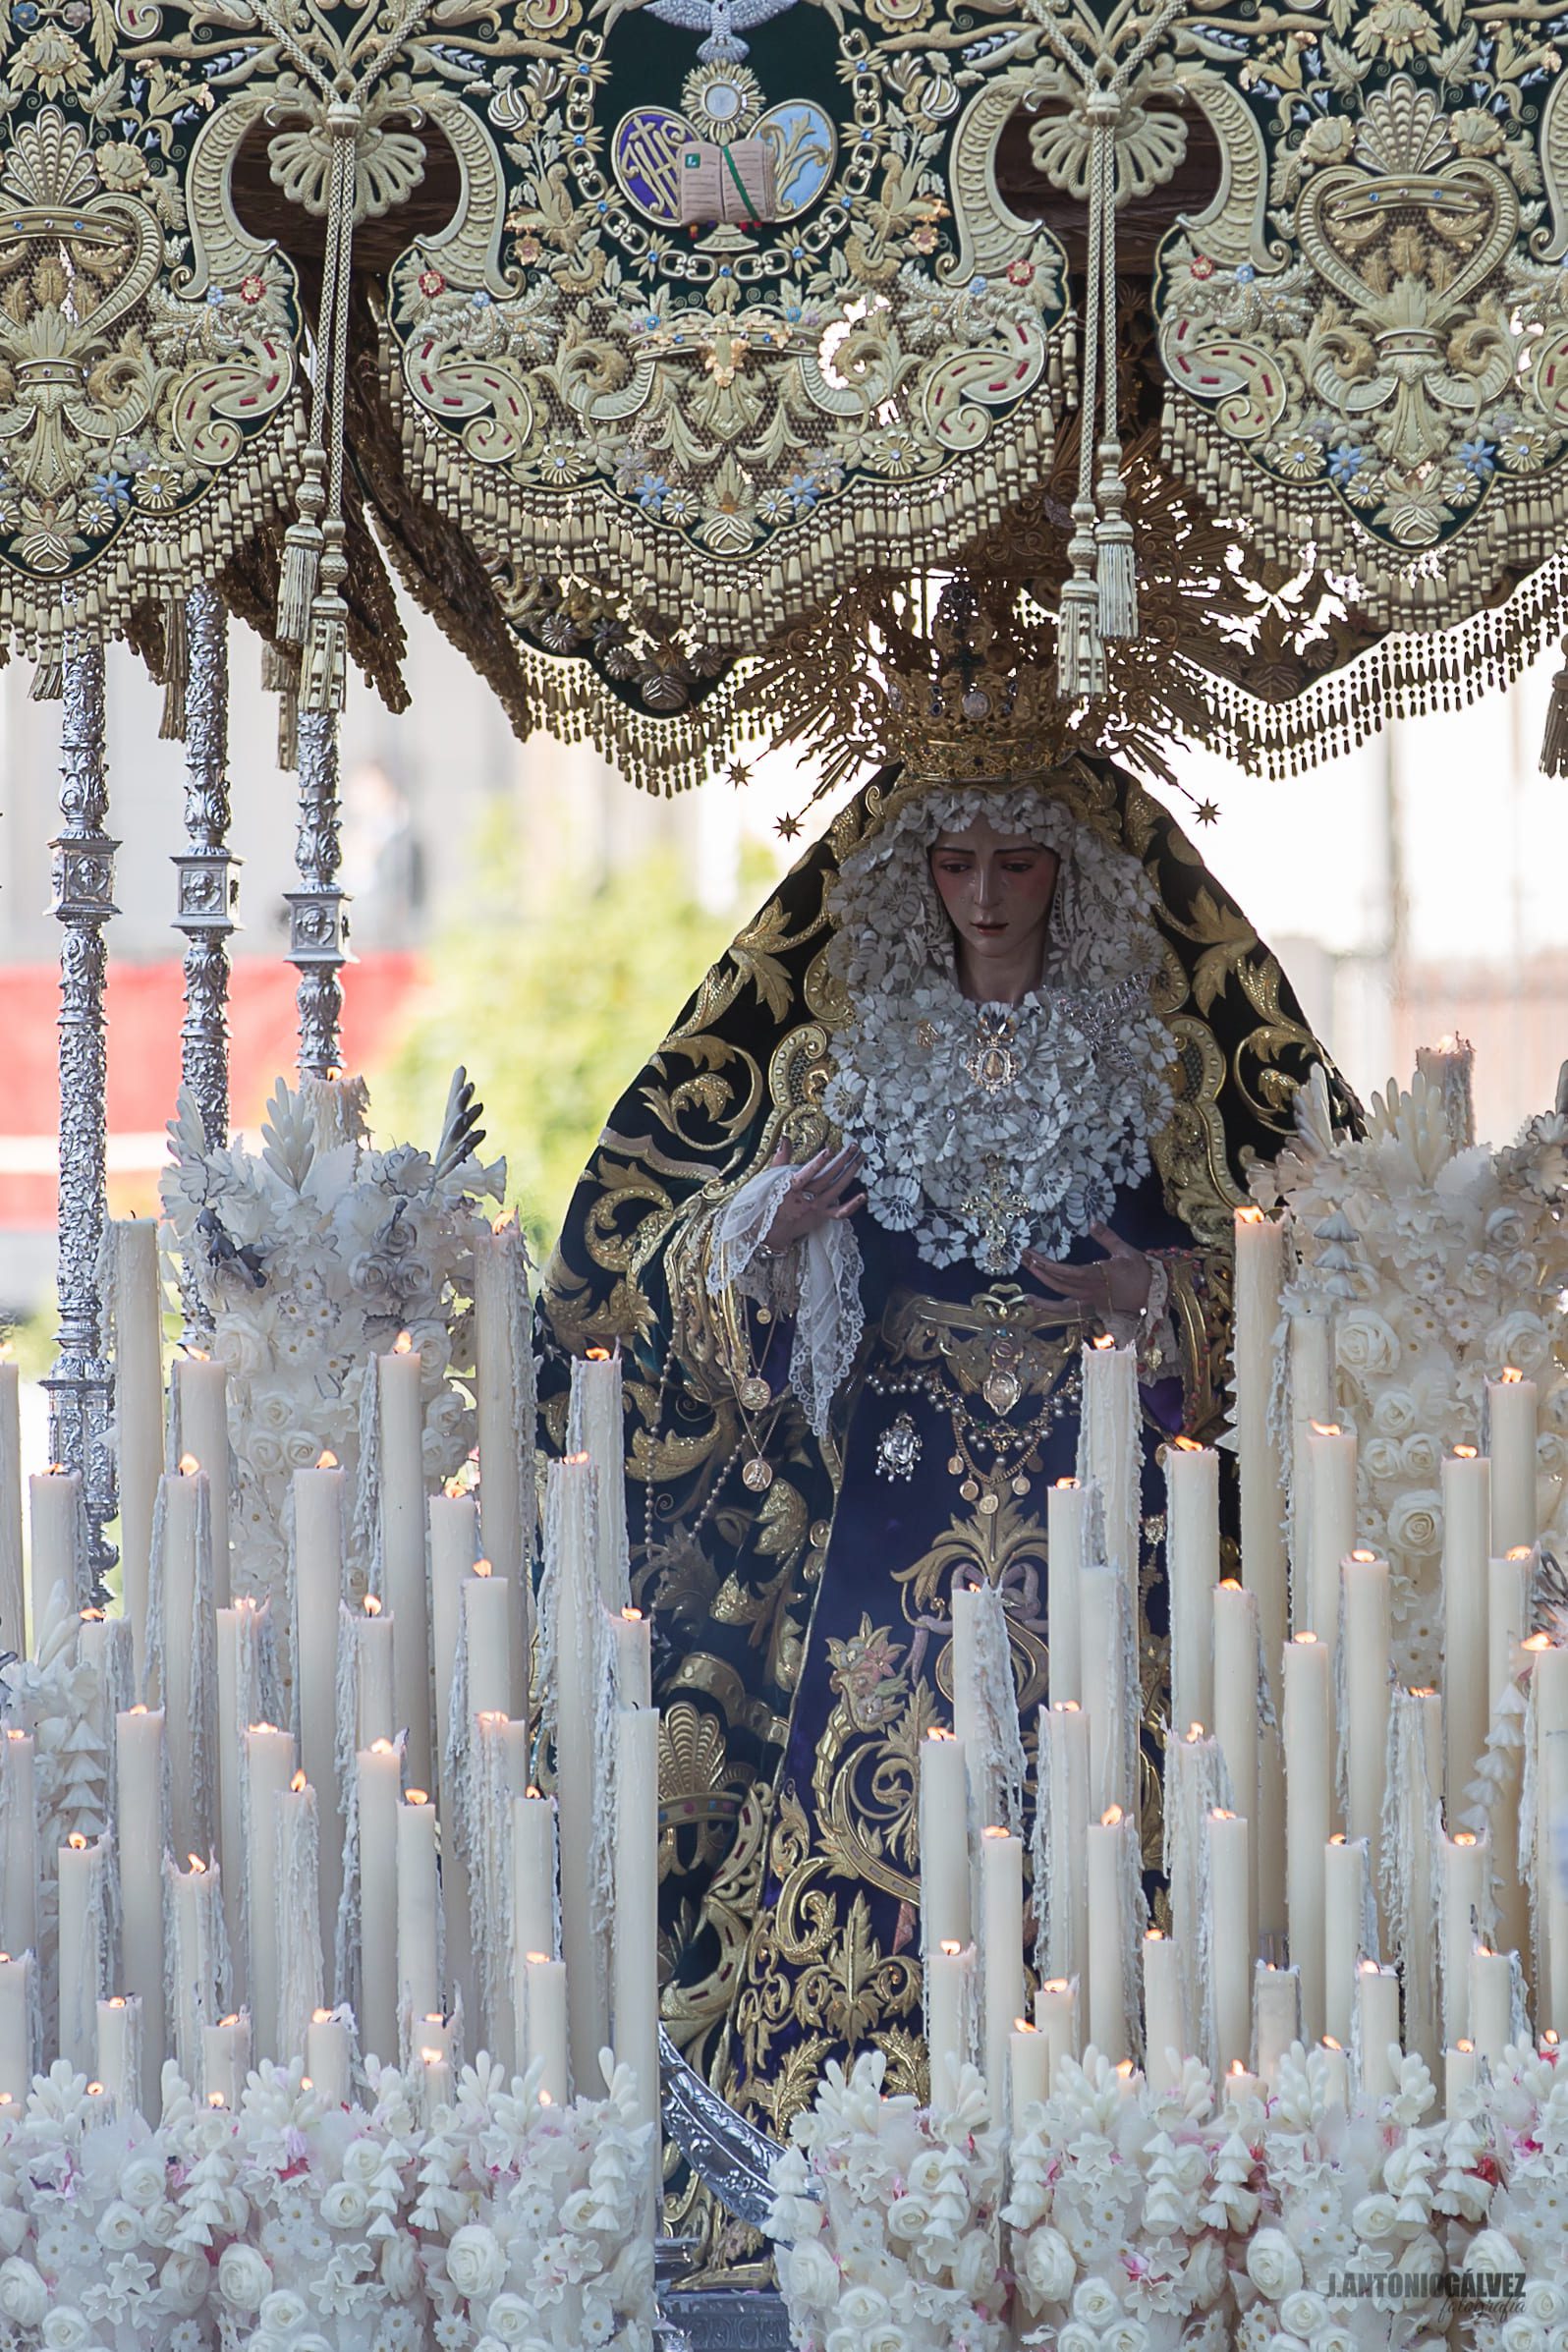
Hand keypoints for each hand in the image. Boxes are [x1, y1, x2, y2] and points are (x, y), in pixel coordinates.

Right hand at [762, 1140, 865, 1252]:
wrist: (771, 1230)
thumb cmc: (770, 1202)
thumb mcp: (772, 1179)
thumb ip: (781, 1158)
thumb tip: (785, 1139)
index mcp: (792, 1187)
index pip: (806, 1174)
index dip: (818, 1163)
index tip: (829, 1150)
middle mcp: (807, 1197)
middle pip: (828, 1177)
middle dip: (842, 1160)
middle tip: (854, 1146)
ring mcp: (817, 1207)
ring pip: (837, 1188)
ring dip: (850, 1172)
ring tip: (861, 1158)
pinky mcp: (823, 1216)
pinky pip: (840, 1212)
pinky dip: (853, 1205)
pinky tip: (864, 1195)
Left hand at [1022, 1224, 1152, 1318]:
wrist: (1152, 1296)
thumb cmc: (1141, 1272)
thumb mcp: (1126, 1251)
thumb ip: (1107, 1237)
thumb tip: (1093, 1222)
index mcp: (1100, 1276)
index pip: (1070, 1273)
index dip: (1051, 1267)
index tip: (1035, 1257)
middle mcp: (1091, 1291)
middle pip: (1060, 1283)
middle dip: (1040, 1269)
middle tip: (1024, 1255)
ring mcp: (1089, 1301)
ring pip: (1060, 1297)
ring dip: (1040, 1286)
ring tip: (1025, 1273)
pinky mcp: (1089, 1307)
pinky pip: (1065, 1309)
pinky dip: (1048, 1306)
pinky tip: (1034, 1301)